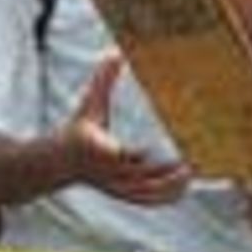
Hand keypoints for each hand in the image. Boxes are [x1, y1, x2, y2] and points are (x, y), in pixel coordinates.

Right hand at [59, 53, 189, 204]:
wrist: (61, 162)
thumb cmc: (79, 128)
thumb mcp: (89, 103)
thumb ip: (103, 79)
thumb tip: (115, 52)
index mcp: (97, 148)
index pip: (113, 154)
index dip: (128, 154)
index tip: (145, 151)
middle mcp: (107, 170)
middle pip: (135, 177)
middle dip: (160, 171)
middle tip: (185, 162)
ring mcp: (114, 185)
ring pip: (143, 192)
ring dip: (166, 187)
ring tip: (190, 174)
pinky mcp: (120, 193)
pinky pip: (144, 200)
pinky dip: (163, 197)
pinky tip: (183, 190)